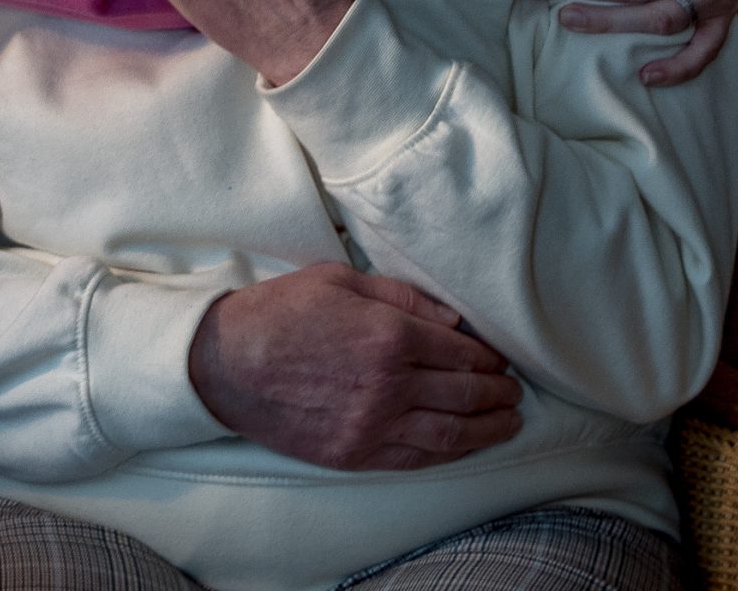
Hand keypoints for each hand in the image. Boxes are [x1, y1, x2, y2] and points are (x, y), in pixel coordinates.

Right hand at [187, 265, 522, 470]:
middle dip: (497, 394)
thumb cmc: (279, 313)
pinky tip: (465, 445)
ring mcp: (372, 424)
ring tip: (507, 423)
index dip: (487, 358)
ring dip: (487, 428)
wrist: (224, 364)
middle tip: (513, 392)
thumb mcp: (339, 280)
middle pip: (464, 393)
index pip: (460, 352)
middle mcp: (388, 384)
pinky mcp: (354, 453)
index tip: (499, 360)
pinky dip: (449, 453)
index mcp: (389, 335)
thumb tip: (451, 321)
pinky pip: (415, 458)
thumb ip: (402, 297)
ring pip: (450, 433)